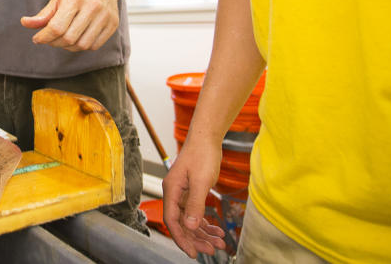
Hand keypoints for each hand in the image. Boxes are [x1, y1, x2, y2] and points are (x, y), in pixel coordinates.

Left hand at [20, 0, 118, 51]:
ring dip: (68, 47)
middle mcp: (92, 7)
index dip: (44, 37)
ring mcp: (105, 16)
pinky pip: (94, 46)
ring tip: (63, 39)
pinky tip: (77, 39)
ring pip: (82, 45)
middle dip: (54, 43)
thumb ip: (43, 14)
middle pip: (69, 38)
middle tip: (49, 39)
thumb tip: (25, 23)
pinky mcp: (112, 24)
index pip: (57, 27)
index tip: (37, 38)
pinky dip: (82, 46)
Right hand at [161, 138, 226, 257]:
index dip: (181, 238)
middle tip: (211, 250)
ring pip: (189, 219)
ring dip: (203, 232)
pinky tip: (215, 229)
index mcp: (171, 191)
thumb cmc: (202, 154)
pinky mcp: (191, 191)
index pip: (172, 220)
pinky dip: (204, 222)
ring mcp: (182, 192)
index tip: (193, 253)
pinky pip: (195, 212)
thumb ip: (194, 204)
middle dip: (195, 238)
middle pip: (181, 223)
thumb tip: (189, 225)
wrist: (206, 137)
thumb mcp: (200, 181)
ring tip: (218, 242)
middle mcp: (174, 193)